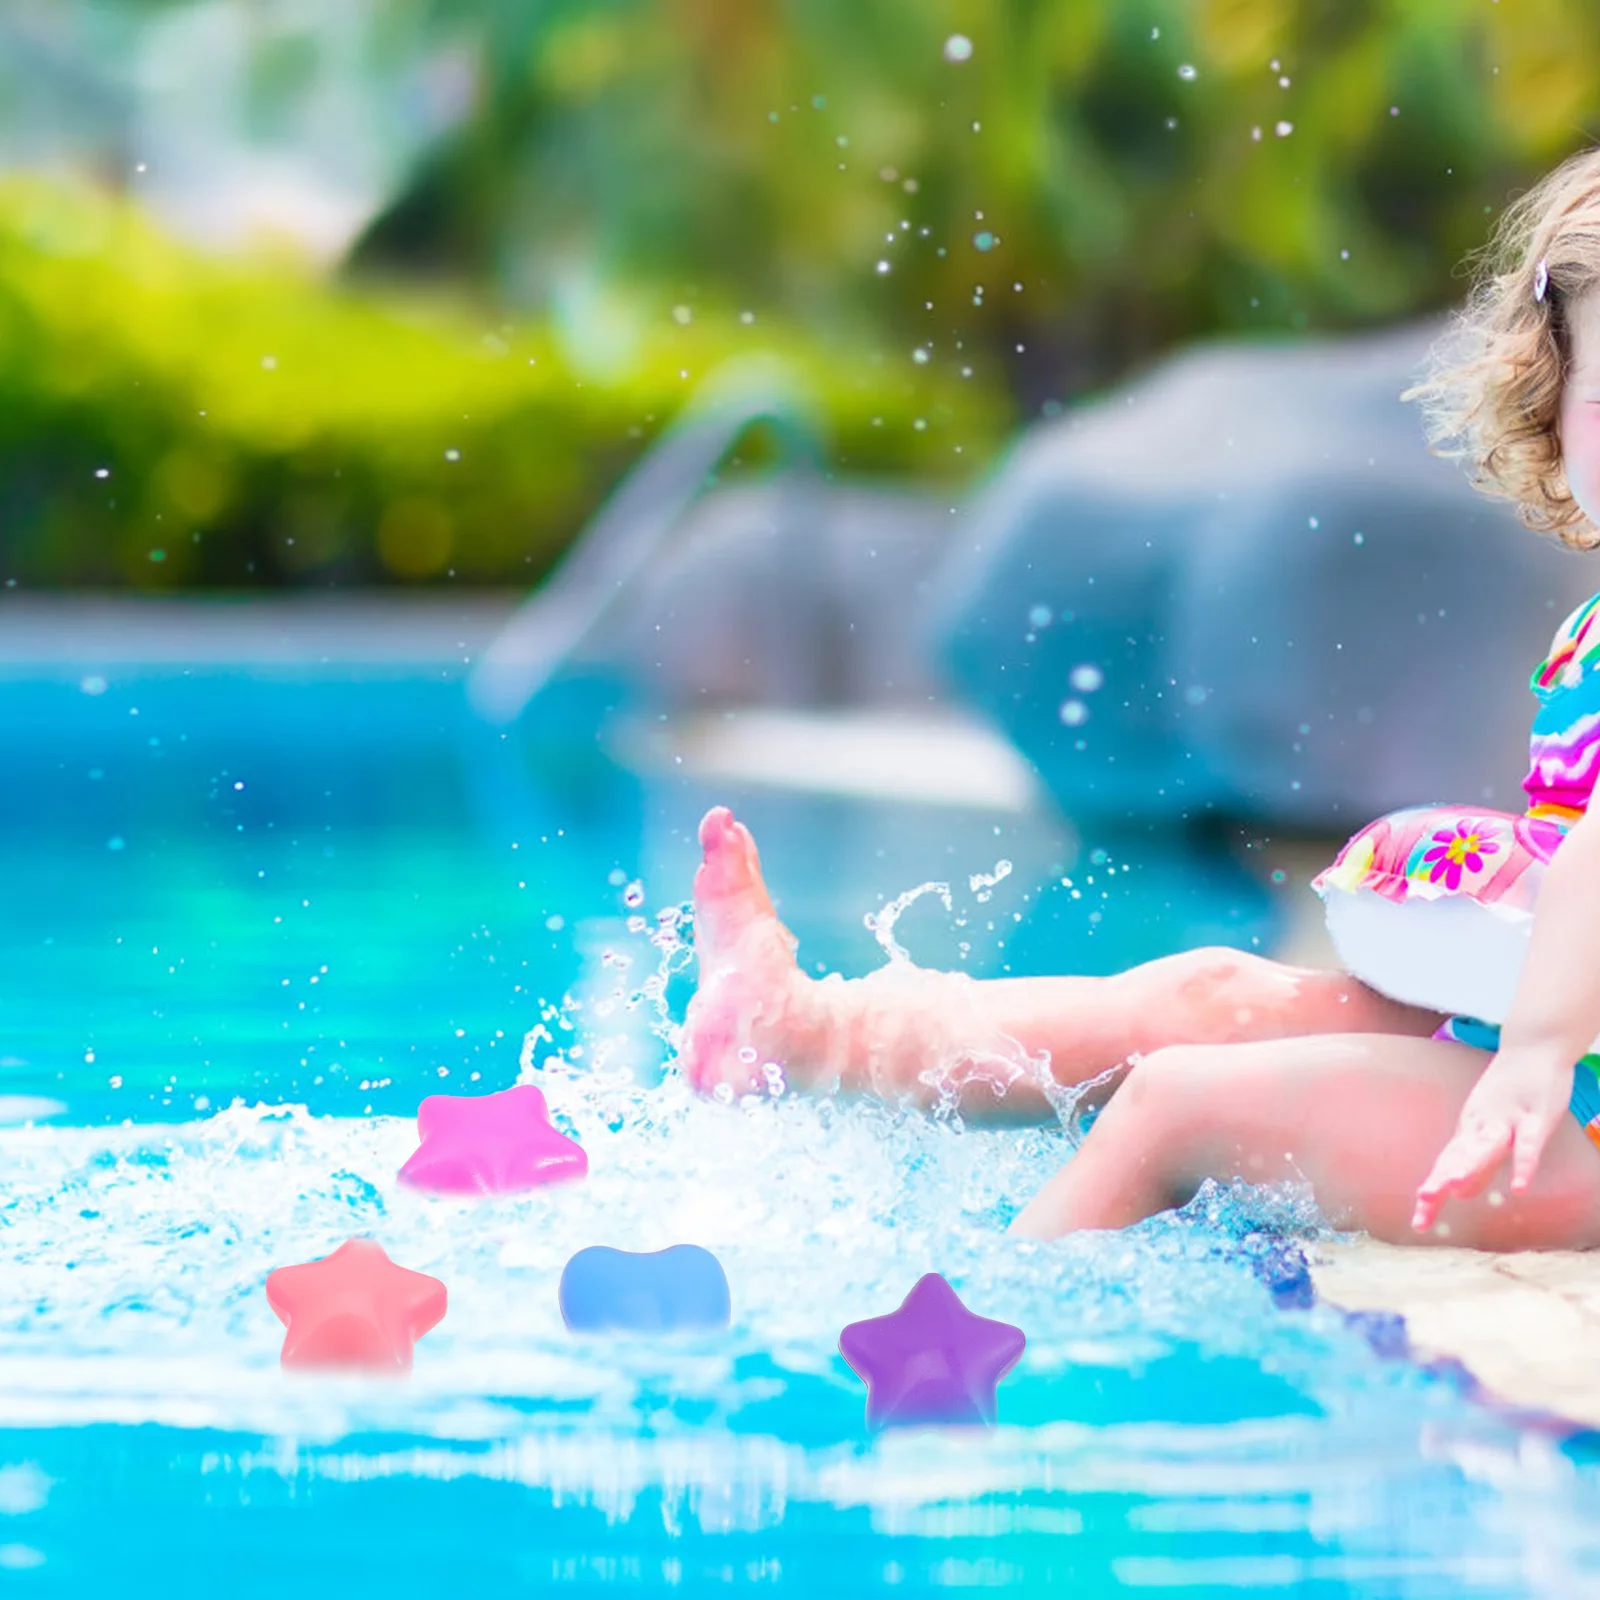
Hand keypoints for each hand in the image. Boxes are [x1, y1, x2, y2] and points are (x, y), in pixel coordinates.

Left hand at [1412, 1045, 1572, 1232]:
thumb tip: (1460, 1194)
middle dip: (1441, 1182)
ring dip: (1469, 1167)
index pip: (1446, 1167)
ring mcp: (1506, 1119)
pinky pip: (1528, 1142)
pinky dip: (1524, 1164)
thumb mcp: (1492, 1131)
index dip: (1434, 1193)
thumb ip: (1479, 1163)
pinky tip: (1520, 1187)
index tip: (1418, 1222)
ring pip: (1486, 1147)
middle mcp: (1480, 1127)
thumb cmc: (1512, 1093)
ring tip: (1451, 1189)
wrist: (1533, 1048)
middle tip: (1422, 1204)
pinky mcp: (1534, 1115)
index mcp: (1469, 1133)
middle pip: (1458, 1158)